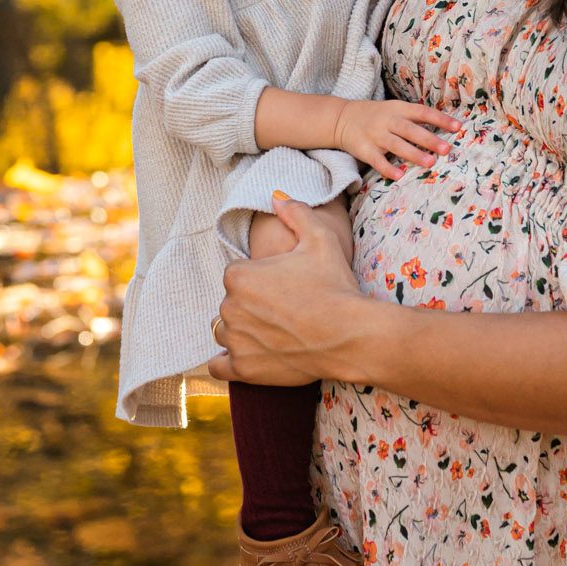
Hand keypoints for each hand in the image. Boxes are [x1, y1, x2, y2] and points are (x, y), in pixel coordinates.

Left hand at [207, 193, 384, 387]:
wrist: (348, 335)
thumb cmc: (334, 284)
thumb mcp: (320, 237)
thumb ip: (295, 212)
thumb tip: (276, 196)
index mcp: (239, 275)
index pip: (237, 275)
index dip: (261, 279)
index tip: (284, 285)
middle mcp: (229, 307)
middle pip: (231, 303)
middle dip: (251, 304)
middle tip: (284, 308)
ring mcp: (235, 340)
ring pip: (226, 331)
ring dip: (241, 330)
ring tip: (272, 330)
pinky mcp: (243, 369)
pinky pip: (218, 365)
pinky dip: (228, 361)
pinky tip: (245, 354)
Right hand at [330, 95, 458, 175]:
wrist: (342, 118)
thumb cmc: (376, 115)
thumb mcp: (395, 109)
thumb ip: (415, 117)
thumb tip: (445, 125)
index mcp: (398, 109)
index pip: (422, 112)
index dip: (440, 119)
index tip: (458, 127)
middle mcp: (388, 121)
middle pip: (411, 130)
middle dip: (429, 139)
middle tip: (446, 149)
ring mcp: (376, 135)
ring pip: (397, 145)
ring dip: (414, 154)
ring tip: (430, 163)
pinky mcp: (365, 150)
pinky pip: (377, 160)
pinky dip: (387, 168)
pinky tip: (399, 176)